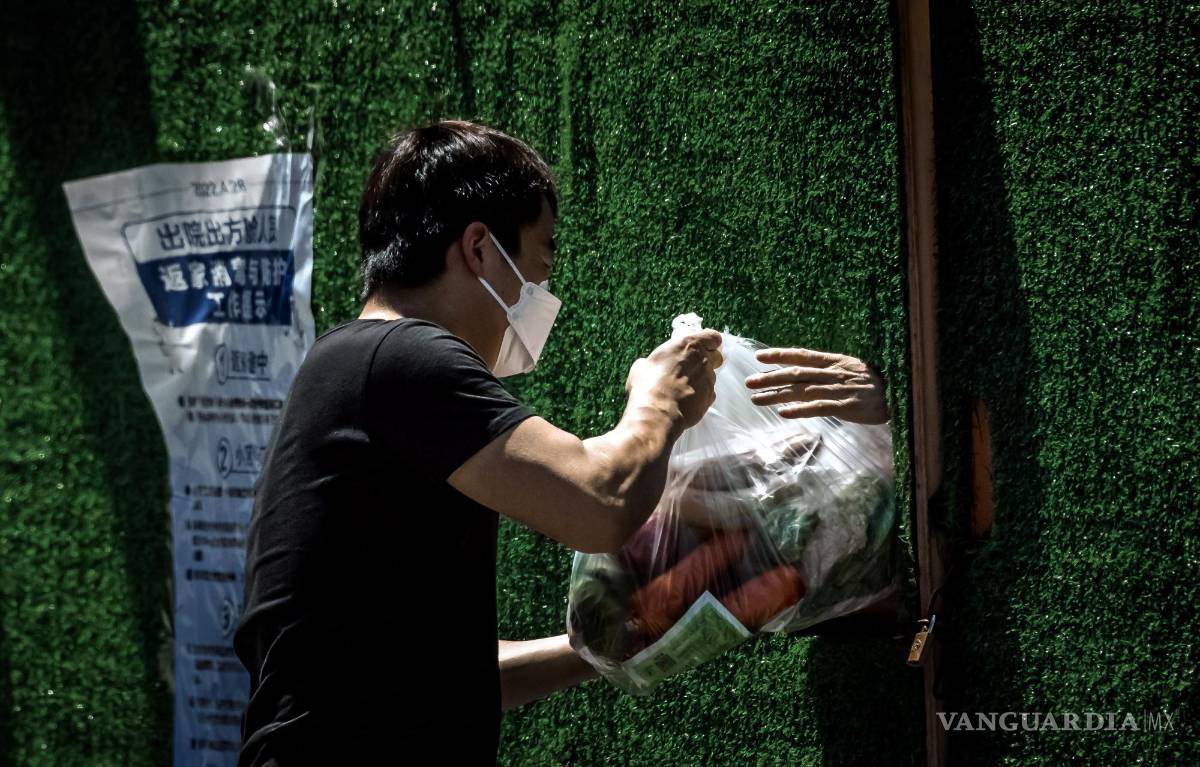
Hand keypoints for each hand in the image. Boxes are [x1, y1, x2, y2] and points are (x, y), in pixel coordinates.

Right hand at [625, 329, 723, 428]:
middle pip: (716, 357)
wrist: (658, 411)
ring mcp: (709, 380)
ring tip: (682, 390)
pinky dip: (699, 396)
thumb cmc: (649, 384)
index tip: (701, 346)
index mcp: (689, 345)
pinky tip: (685, 402)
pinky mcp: (710, 398)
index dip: (709, 342)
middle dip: (707, 361)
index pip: (712, 336)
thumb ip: (655, 361)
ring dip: (700, 381)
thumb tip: (648, 366)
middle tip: (691, 368)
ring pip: (710, 377)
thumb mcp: (642, 366)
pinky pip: (708, 394)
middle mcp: (703, 360)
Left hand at [743, 347, 888, 423]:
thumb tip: (803, 372)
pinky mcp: (848, 407)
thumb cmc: (874, 385)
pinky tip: (783, 413)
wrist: (903, 395)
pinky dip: (800, 410)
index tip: (759, 356)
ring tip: (756, 399)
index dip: (780, 355)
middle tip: (748, 382)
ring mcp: (840, 389)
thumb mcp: (851, 370)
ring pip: (802, 390)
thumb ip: (828, 371)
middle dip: (770, 378)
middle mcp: (834, 373)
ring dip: (777, 395)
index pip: (803, 355)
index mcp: (835, 362)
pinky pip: (820, 407)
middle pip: (796, 374)